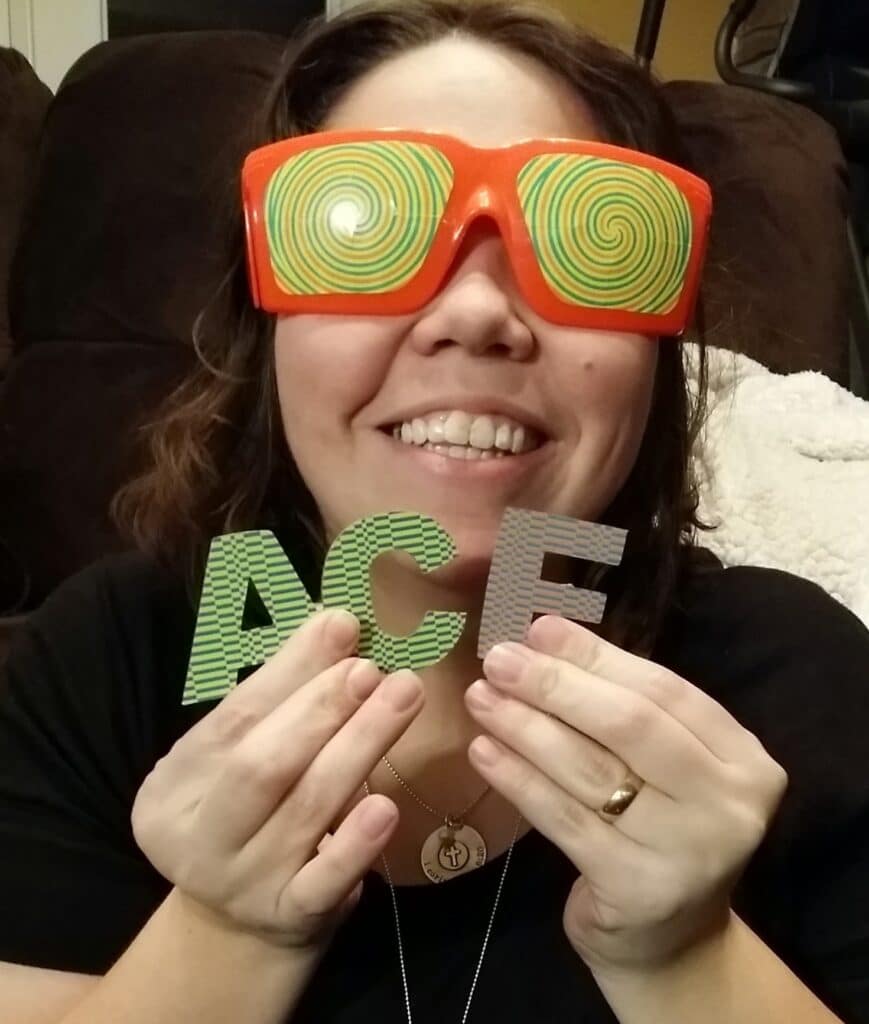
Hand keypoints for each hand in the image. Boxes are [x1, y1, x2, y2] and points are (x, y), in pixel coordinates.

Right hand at [132, 609, 423, 951]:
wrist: (239, 925)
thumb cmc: (247, 815)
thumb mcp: (239, 759)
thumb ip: (278, 699)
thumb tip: (338, 625)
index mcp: (173, 788)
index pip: (234, 720)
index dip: (291, 671)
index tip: (343, 626)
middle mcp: (201, 840)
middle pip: (263, 767)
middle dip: (322, 710)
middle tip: (373, 668)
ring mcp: (245, 884)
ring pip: (307, 810)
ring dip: (360, 747)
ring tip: (403, 697)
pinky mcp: (291, 918)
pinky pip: (324, 883)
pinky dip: (356, 844)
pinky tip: (388, 806)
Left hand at [464, 615, 787, 973]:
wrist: (667, 942)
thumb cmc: (656, 830)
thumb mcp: (659, 766)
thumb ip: (620, 705)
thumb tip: (544, 635)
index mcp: (743, 757)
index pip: (663, 689)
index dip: (596, 655)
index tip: (538, 628)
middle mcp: (729, 803)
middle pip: (630, 724)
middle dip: (556, 685)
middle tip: (499, 659)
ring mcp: (689, 850)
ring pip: (591, 769)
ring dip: (526, 726)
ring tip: (480, 697)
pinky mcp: (639, 888)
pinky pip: (564, 819)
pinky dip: (518, 779)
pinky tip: (484, 752)